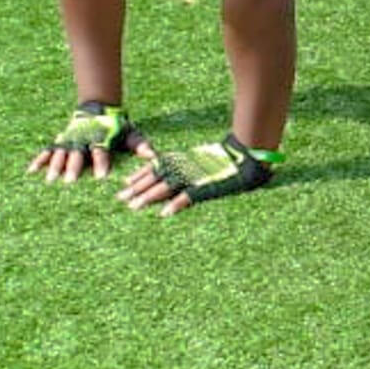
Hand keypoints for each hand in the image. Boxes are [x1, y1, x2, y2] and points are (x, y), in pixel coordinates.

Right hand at [27, 102, 153, 183]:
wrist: (98, 109)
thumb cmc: (117, 126)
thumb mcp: (131, 133)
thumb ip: (141, 145)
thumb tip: (154, 156)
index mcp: (101, 138)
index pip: (102, 151)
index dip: (101, 163)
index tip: (102, 177)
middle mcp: (84, 139)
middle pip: (78, 153)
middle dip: (74, 167)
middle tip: (71, 182)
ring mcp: (70, 139)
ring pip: (61, 152)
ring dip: (55, 165)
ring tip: (51, 181)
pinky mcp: (60, 140)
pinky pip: (48, 150)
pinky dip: (39, 160)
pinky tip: (31, 171)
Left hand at [117, 134, 274, 216]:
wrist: (250, 154)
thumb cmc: (231, 156)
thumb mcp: (205, 157)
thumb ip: (191, 163)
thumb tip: (178, 167)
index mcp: (186, 159)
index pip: (158, 166)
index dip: (141, 174)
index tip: (126, 181)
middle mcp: (187, 167)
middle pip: (157, 177)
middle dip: (137, 187)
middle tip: (120, 197)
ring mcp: (196, 176)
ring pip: (167, 186)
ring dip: (149, 197)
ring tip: (134, 207)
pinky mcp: (208, 186)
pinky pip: (189, 196)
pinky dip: (176, 204)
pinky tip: (164, 214)